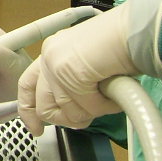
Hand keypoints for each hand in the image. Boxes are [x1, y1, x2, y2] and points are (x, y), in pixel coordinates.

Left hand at [17, 0, 161, 135]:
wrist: (134, 31)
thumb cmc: (122, 46)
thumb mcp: (90, 67)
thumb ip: (74, 86)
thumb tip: (73, 116)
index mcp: (52, 51)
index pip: (27, 85)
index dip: (28, 110)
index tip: (36, 129)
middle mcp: (49, 56)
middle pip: (44, 108)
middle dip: (68, 120)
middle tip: (88, 118)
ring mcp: (56, 64)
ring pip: (67, 112)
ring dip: (92, 111)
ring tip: (109, 96)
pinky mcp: (68, 73)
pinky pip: (86, 108)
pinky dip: (104, 107)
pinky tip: (114, 93)